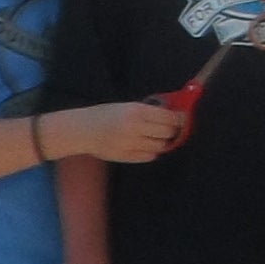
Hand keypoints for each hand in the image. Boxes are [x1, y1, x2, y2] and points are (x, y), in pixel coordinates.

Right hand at [67, 101, 188, 166]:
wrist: (83, 130)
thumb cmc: (106, 114)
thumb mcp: (128, 106)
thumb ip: (149, 111)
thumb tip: (174, 114)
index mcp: (136, 111)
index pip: (169, 118)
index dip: (178, 119)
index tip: (181, 118)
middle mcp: (135, 128)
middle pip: (167, 133)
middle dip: (172, 131)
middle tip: (171, 128)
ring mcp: (130, 144)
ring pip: (160, 147)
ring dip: (163, 142)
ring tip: (157, 137)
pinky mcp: (126, 157)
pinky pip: (150, 157)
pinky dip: (152, 152)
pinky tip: (146, 145)